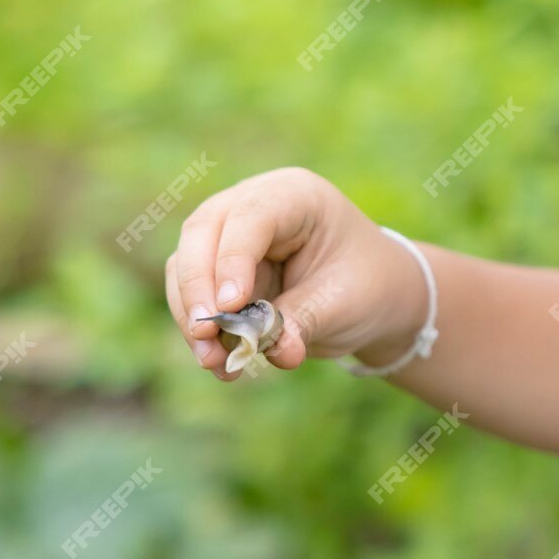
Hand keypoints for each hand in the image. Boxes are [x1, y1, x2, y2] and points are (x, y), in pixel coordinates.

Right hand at [165, 167, 425, 379]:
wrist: (372, 297)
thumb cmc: (366, 285)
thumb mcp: (344, 301)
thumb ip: (303, 322)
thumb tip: (275, 353)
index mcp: (296, 196)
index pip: (251, 216)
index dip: (233, 259)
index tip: (229, 305)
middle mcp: (254, 205)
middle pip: (202, 232)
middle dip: (197, 287)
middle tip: (205, 335)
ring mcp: (230, 235)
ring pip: (186, 264)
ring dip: (193, 316)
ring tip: (214, 361)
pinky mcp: (218, 269)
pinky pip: (192, 294)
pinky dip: (201, 330)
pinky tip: (219, 362)